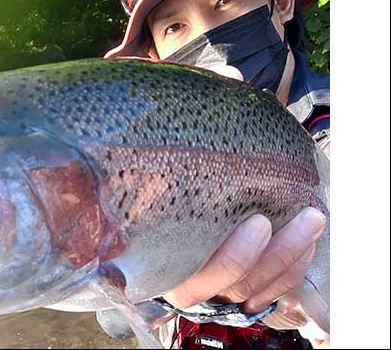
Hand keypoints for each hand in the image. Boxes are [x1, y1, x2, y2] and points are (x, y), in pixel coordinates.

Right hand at [163, 207, 326, 337]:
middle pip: (237, 285)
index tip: (260, 223)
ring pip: (257, 291)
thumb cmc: (157, 205)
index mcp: (163, 269)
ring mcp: (215, 296)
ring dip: (291, 258)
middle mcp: (189, 290)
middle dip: (277, 253)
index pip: (196, 278)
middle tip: (306, 218)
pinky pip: (270, 294)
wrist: (155, 223)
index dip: (233, 258)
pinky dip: (292, 271)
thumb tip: (159, 170)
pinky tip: (308, 245)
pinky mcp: (236, 295)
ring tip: (313, 221)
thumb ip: (154, 191)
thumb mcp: (153, 199)